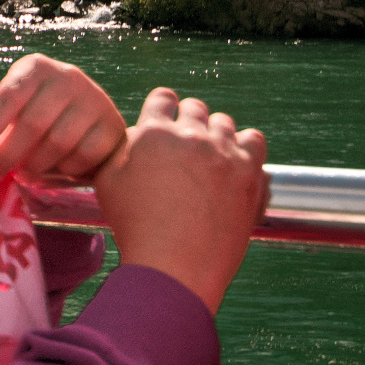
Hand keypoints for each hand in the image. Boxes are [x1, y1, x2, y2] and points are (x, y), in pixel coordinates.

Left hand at [0, 53, 126, 181]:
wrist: (89, 118)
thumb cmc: (35, 112)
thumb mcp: (2, 113)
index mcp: (35, 68)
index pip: (7, 97)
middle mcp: (67, 77)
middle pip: (32, 124)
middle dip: (5, 155)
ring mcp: (94, 101)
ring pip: (58, 143)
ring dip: (34, 166)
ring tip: (21, 175)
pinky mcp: (112, 127)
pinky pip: (83, 157)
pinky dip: (64, 170)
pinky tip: (53, 171)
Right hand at [92, 88, 268, 314]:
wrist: (174, 267)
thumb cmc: (135, 227)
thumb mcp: (108, 181)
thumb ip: (120, 147)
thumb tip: (135, 134)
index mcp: (153, 131)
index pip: (163, 97)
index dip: (162, 110)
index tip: (166, 124)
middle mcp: (191, 134)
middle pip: (196, 108)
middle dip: (189, 124)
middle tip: (184, 150)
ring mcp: (224, 152)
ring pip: (225, 122)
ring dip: (217, 135)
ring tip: (210, 160)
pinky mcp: (250, 172)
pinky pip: (255, 141)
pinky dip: (245, 149)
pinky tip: (234, 167)